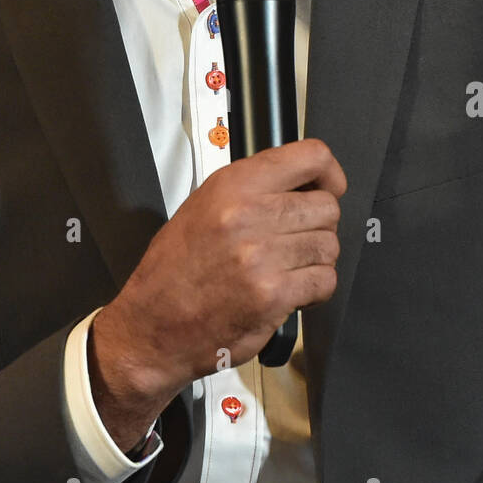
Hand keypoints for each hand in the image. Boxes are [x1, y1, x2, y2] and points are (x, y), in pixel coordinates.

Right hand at [87, 138, 345, 452]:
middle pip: (327, 206)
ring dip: (316, 259)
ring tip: (290, 267)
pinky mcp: (273, 295)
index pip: (311, 157)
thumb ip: (252, 188)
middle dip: (319, 225)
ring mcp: (262, 255)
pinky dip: (315, 288)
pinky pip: (324, 281)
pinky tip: (291, 289)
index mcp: (233, 185)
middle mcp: (248, 214)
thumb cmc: (175, 269)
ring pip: (329, 244)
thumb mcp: (203, 205)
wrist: (153, 324)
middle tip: (299, 238)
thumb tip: (300, 182)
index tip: (329, 186)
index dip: (329, 173)